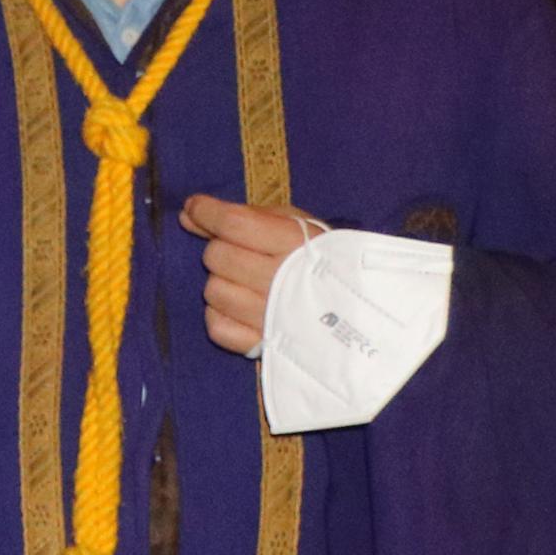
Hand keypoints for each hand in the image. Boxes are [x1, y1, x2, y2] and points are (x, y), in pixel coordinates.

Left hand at [180, 194, 322, 357]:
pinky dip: (222, 315)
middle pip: (217, 256)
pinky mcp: (263, 346)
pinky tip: (241, 308)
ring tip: (246, 282)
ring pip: (213, 291)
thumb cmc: (325, 260)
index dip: (207, 213)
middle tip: (242, 253)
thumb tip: (188, 213)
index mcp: (297, 245)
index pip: (234, 224)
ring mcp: (272, 317)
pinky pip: (216, 326)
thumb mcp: (297, 224)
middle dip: (221, 249)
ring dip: (222, 283)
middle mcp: (283, 281)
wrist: (367, 315)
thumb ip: (243, 215)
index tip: (195, 208)